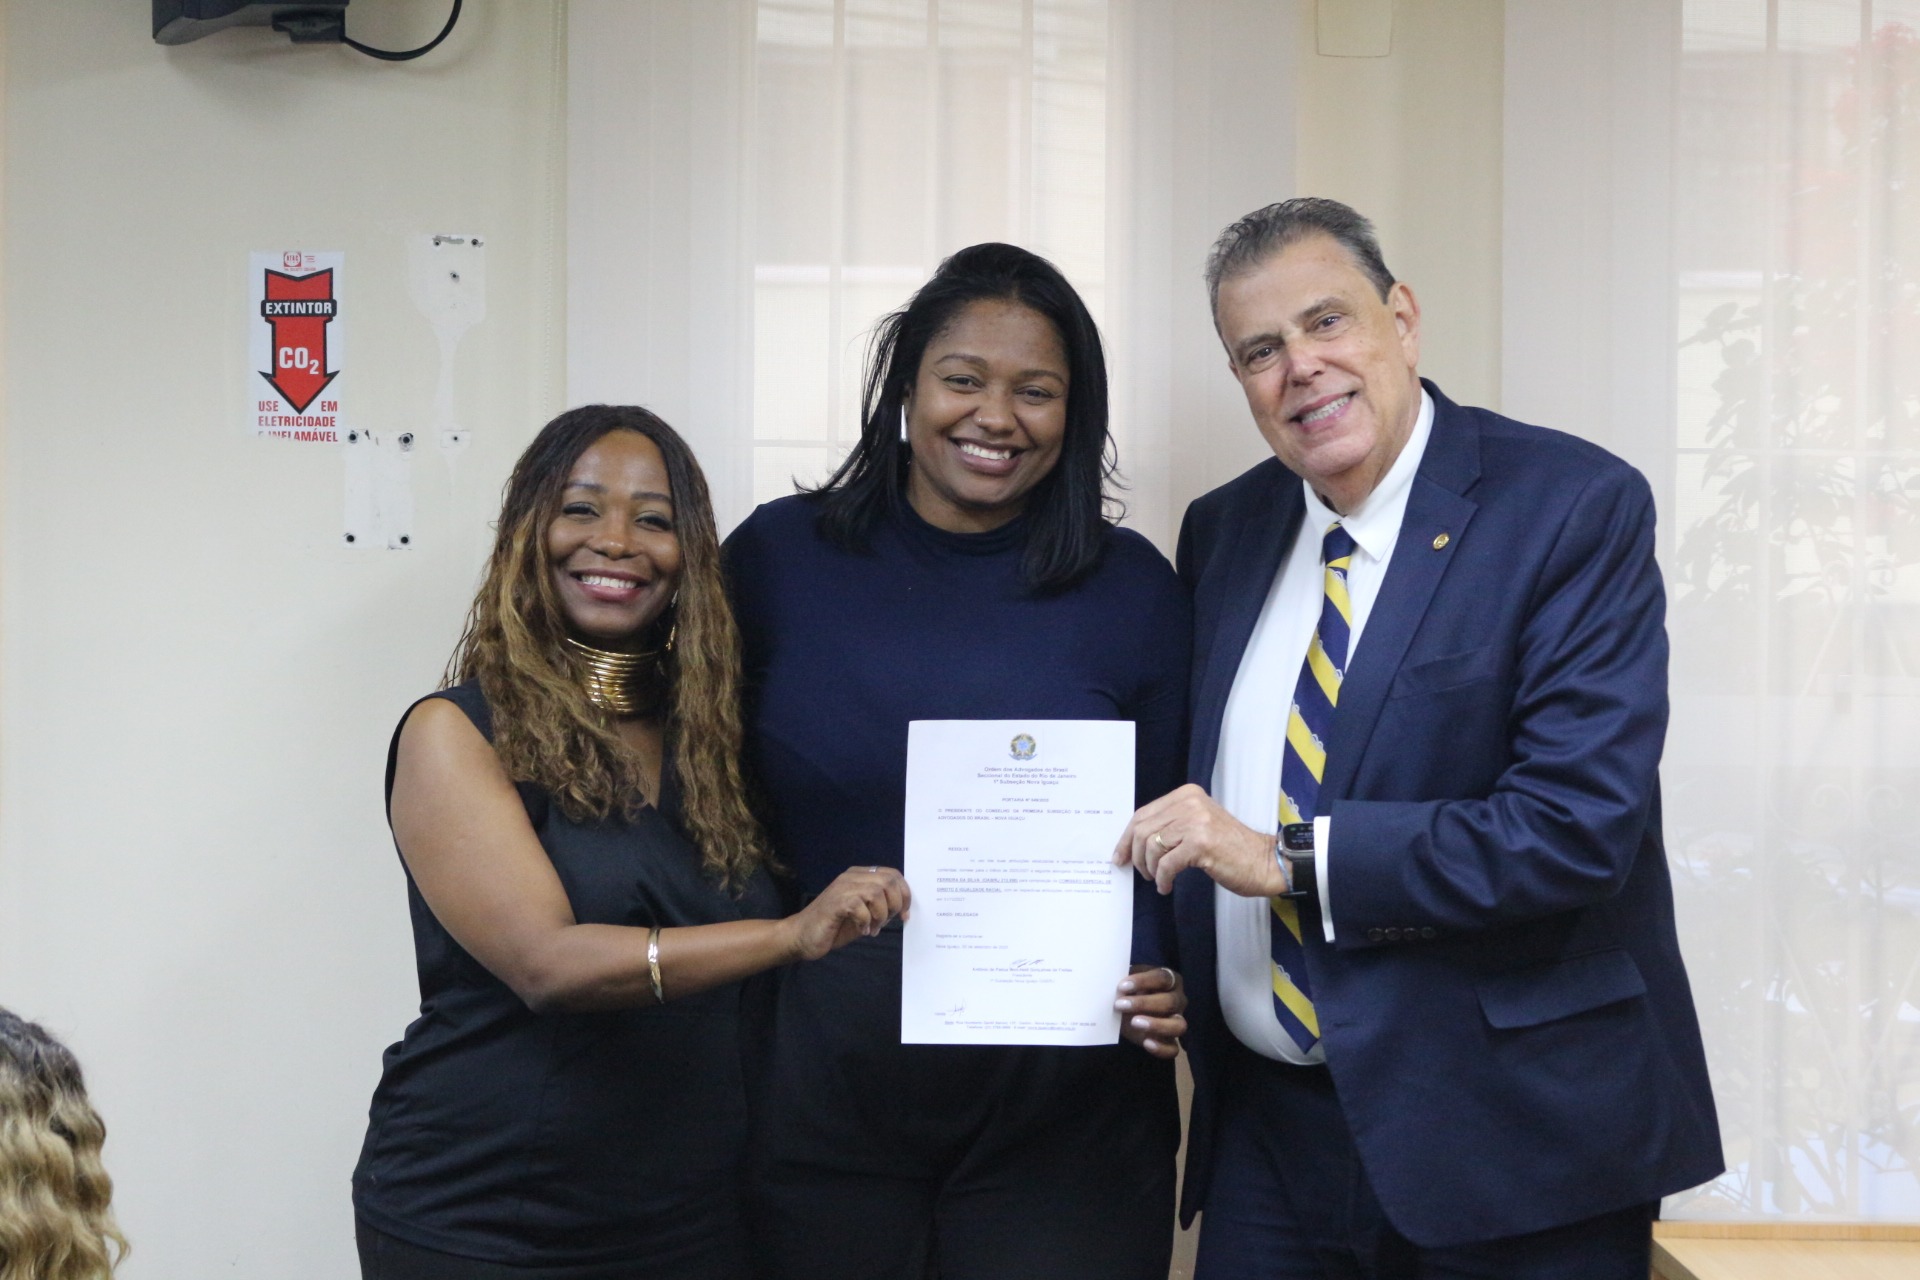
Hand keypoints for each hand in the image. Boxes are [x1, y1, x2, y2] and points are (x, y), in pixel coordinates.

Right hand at [784, 866, 911, 961]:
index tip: (905, 914)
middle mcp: (851, 877)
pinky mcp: (835, 903)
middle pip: (888, 881)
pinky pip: (860, 907)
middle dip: (895, 904)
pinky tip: (860, 930)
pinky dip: (865, 922)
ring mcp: (842, 888)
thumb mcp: (864, 914)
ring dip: (880, 915)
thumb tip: (903, 908)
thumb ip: (880, 906)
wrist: (802, 936)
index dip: (905, 894)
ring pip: (877, 892)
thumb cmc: (834, 926)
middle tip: (886, 922)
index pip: (892, 874)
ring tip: (872, 928)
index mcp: (860, 876)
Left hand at [1113, 783, 1287, 897]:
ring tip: (1158, 879)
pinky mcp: (1201, 843)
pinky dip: (1162, 879)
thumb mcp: (1198, 825)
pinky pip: (1166, 863)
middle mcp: (1190, 802)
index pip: (1143, 813)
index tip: (1120, 856)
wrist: (1263, 861)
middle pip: (1143, 829)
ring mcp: (1196, 821)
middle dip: (1134, 855)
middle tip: (1139, 872)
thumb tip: (1133, 842)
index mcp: (1186, 795)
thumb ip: (1171, 825)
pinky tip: (1167, 886)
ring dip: (1149, 868)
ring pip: (1151, 846)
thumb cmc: (1230, 848)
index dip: (1126, 838)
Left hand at [1116, 966, 1185, 1058]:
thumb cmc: (1130, 991)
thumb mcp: (1127, 983)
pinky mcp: (1170, 1042)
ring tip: (1134, 1022)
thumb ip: (1125, 982)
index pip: (1162, 978)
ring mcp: (1177, 1021)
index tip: (1122, 986)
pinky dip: (1161, 1048)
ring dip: (1157, 1024)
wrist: (1127, 1011)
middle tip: (1120, 1004)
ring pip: (1178, 1025)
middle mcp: (1178, 1000)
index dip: (1143, 981)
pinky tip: (1146, 1043)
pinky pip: (1173, 1049)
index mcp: (1170, 980)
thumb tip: (1110, 982)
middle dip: (1144, 1003)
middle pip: (1170, 1001)